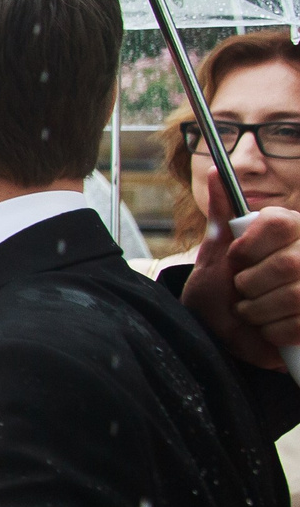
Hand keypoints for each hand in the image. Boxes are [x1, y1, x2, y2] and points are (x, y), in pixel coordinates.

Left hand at [180, 200, 299, 368]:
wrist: (222, 334)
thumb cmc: (220, 290)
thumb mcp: (216, 250)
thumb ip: (222, 213)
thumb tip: (214, 171)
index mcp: (292, 231)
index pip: (278, 223)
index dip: (250, 247)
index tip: (235, 260)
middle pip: (287, 263)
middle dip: (249, 283)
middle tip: (241, 290)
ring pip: (294, 295)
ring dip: (257, 310)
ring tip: (251, 310)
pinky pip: (298, 324)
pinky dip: (271, 331)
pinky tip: (267, 328)